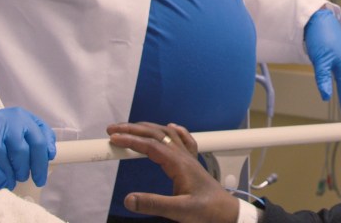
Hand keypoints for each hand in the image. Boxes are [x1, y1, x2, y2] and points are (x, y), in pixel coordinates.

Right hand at [0, 107, 55, 189]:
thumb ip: (42, 137)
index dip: (40, 164)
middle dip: (23, 169)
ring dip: (8, 174)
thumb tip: (50, 155)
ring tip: (10, 182)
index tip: (41, 180)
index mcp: (24, 117)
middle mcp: (8, 120)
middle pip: (20, 150)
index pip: (38, 142)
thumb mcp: (26, 126)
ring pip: (2, 156)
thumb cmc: (6, 129)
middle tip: (22, 178)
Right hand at [107, 122, 239, 222]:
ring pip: (167, 135)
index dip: (131, 140)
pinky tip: (171, 128)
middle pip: (157, 135)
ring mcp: (188, 159)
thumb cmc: (208, 211)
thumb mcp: (179, 211)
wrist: (228, 213)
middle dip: (133, 129)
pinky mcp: (192, 164)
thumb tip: (128, 199)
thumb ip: (154, 204)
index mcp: (179, 164)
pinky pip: (183, 140)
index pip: (151, 145)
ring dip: (148, 128)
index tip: (112, 138)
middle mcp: (183, 156)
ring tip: (130, 128)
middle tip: (112, 130)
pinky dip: (173, 131)